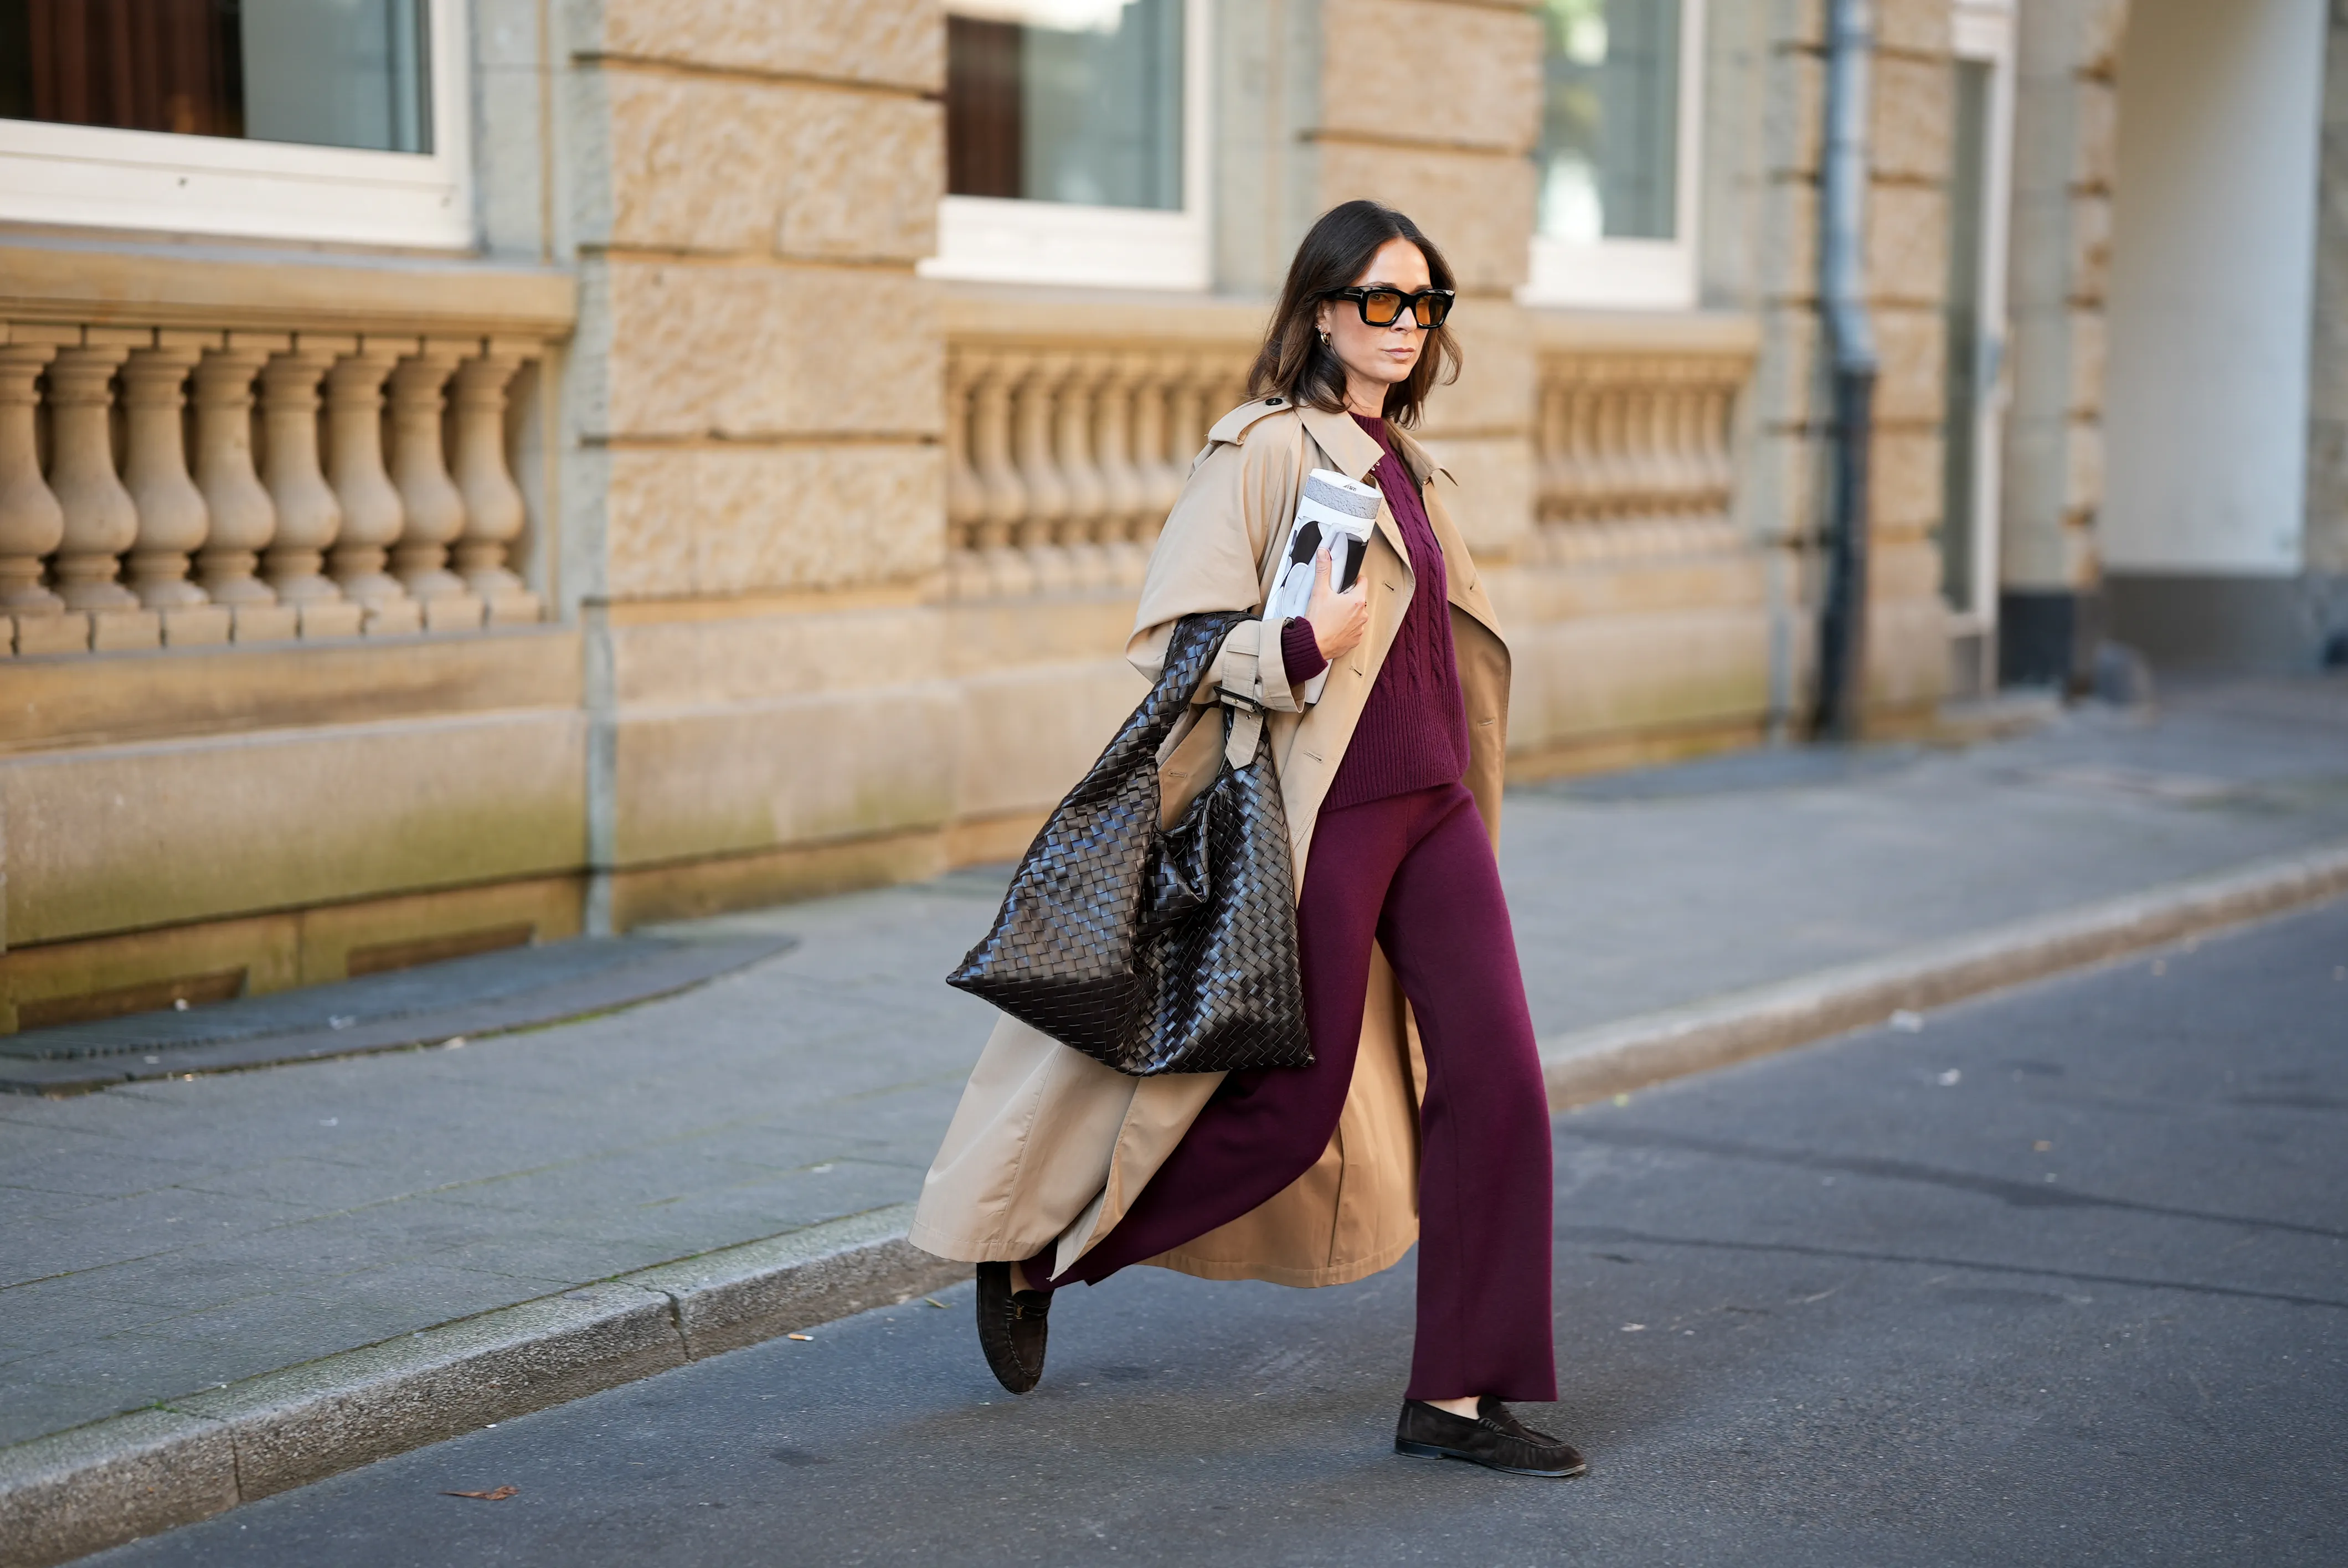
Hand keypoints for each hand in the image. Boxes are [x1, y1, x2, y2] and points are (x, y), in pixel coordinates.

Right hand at [1303, 545, 1368, 661]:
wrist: (1313, 646)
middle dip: (1348, 598)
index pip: (1363, 582)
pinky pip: (1353, 630)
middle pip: (1359, 599)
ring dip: (1348, 614)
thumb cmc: (1318, 621)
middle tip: (1333, 600)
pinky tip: (1333, 626)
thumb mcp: (1319, 591)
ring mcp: (1359, 629)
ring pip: (1356, 615)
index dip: (1354, 580)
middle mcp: (1362, 615)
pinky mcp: (1355, 641)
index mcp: (1357, 601)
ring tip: (1332, 615)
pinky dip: (1346, 627)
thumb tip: (1324, 554)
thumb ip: (1323, 570)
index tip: (1346, 582)